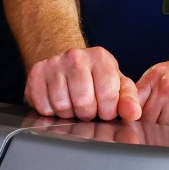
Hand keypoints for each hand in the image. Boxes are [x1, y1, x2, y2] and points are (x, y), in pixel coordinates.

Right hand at [24, 45, 140, 121]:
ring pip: (62, 106)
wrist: (68, 63)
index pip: (107, 95)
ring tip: (74, 104)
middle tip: (88, 108)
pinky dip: (51, 111)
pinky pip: (43, 106)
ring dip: (69, 113)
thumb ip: (128, 99)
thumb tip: (133, 113)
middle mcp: (75, 56)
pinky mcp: (36, 73)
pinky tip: (58, 102)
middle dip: (88, 113)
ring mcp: (53, 63)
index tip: (105, 109)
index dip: (108, 111)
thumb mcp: (118, 85)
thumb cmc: (96, 78)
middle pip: (83, 102)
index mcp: (100, 57)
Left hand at [136, 42, 168, 128]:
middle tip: (157, 131)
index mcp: (157, 76)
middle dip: (149, 128)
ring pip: (158, 132)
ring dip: (164, 135)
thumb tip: (133, 111)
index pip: (131, 105)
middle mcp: (166, 89)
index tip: (132, 126)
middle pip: (144, 121)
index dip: (130, 118)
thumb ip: (151, 89)